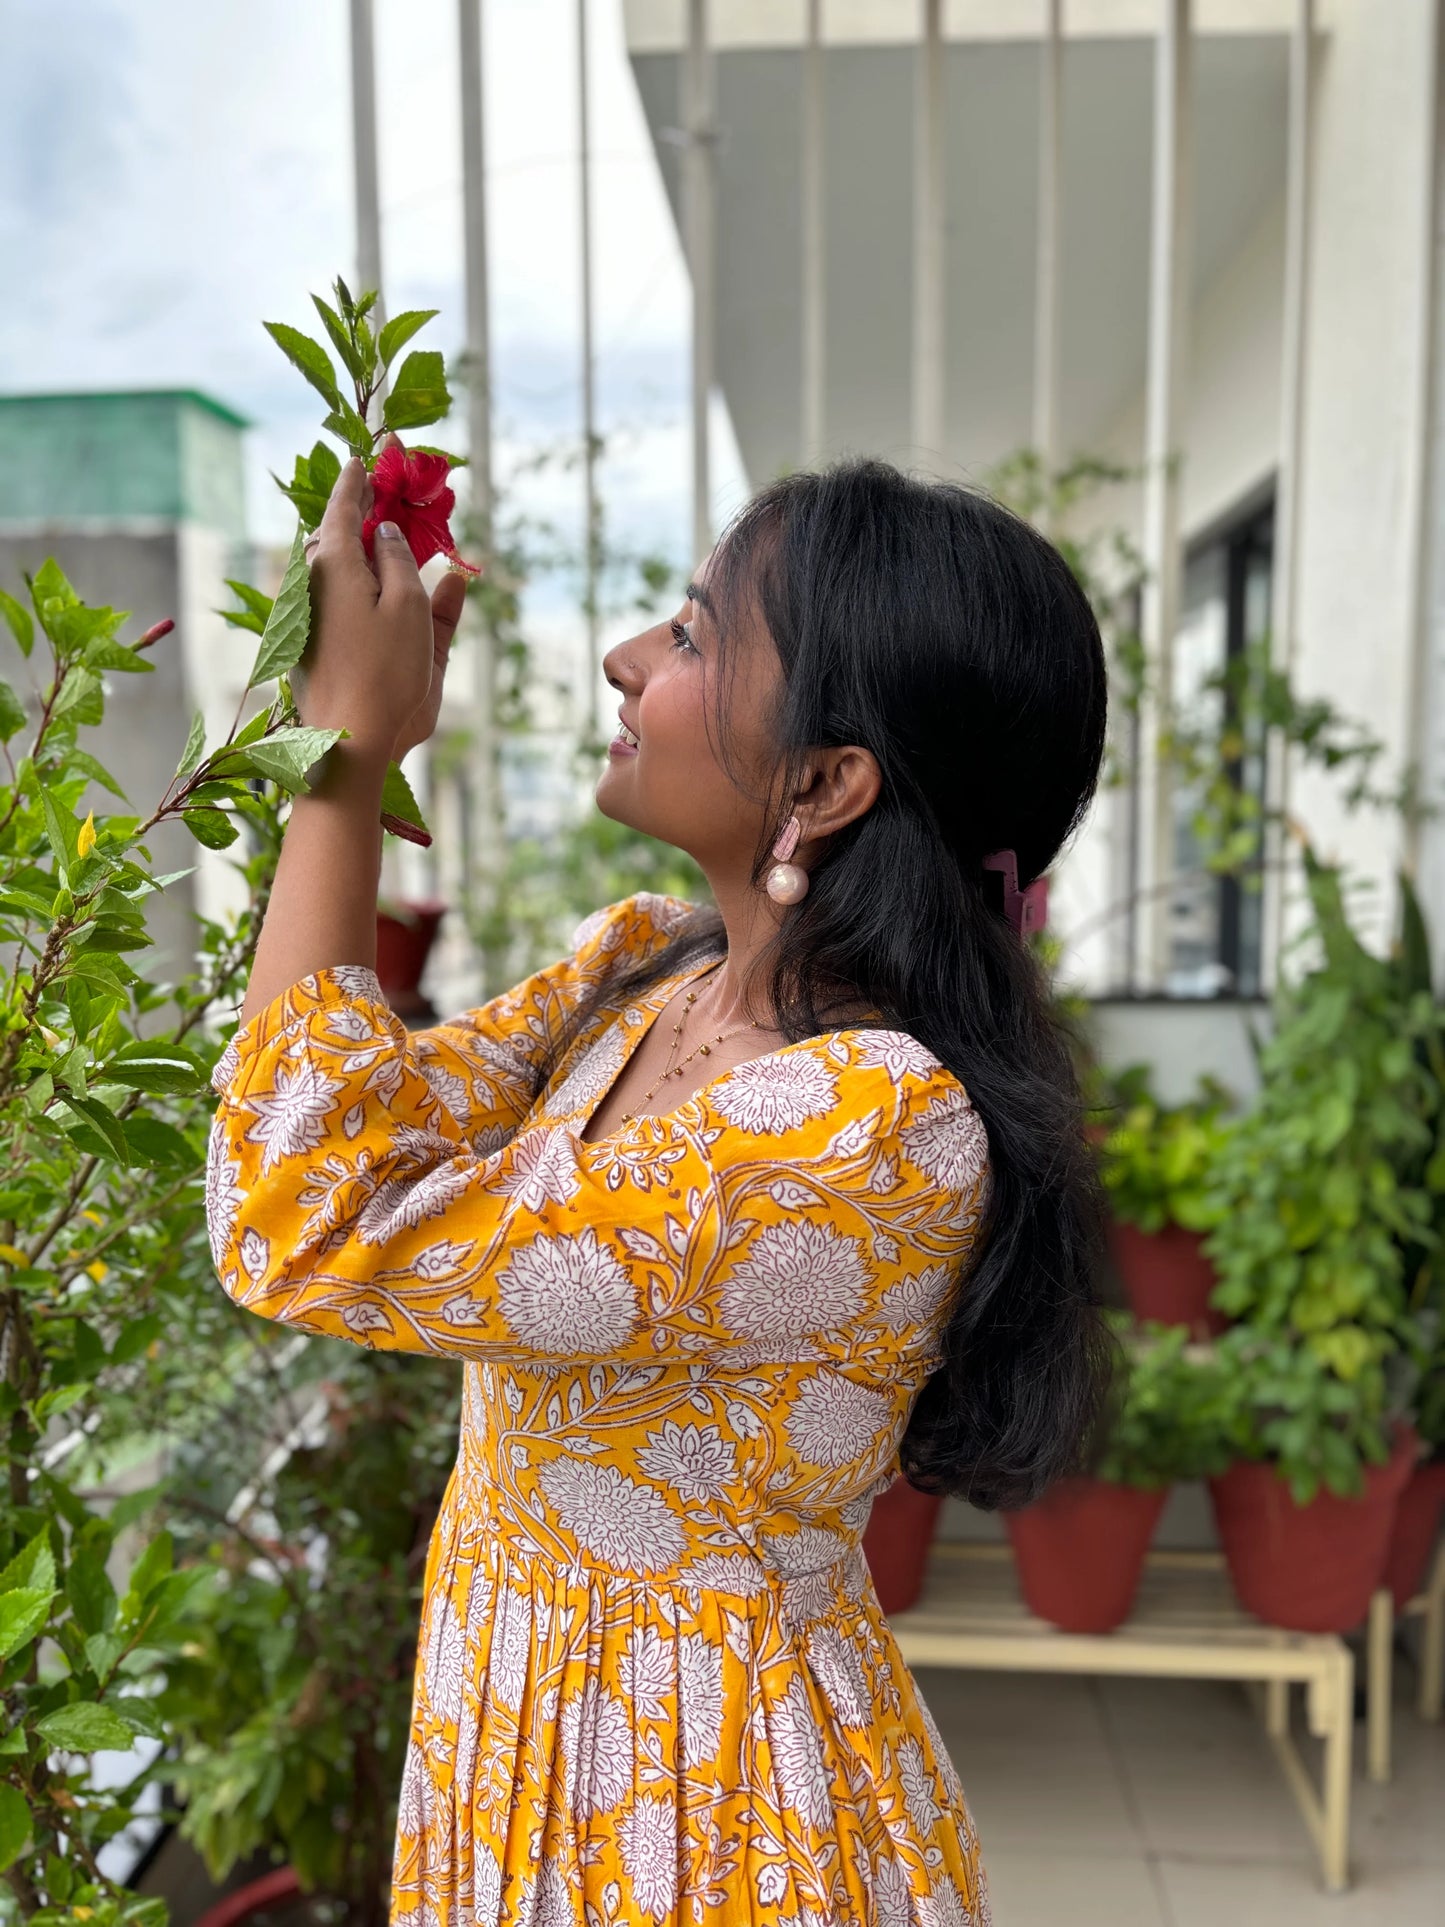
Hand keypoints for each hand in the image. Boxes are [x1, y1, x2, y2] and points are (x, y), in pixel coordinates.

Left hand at [297, 458, 463, 760]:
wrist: (348, 741)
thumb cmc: (386, 673)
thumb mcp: (409, 608)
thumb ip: (401, 560)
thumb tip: (388, 533)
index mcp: (335, 562)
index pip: (344, 504)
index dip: (359, 478)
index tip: (367, 454)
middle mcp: (312, 581)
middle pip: (335, 533)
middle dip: (361, 512)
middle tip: (384, 493)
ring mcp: (306, 613)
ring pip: (332, 565)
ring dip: (359, 547)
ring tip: (386, 537)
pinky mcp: (307, 641)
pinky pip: (331, 592)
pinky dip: (354, 578)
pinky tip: (372, 586)